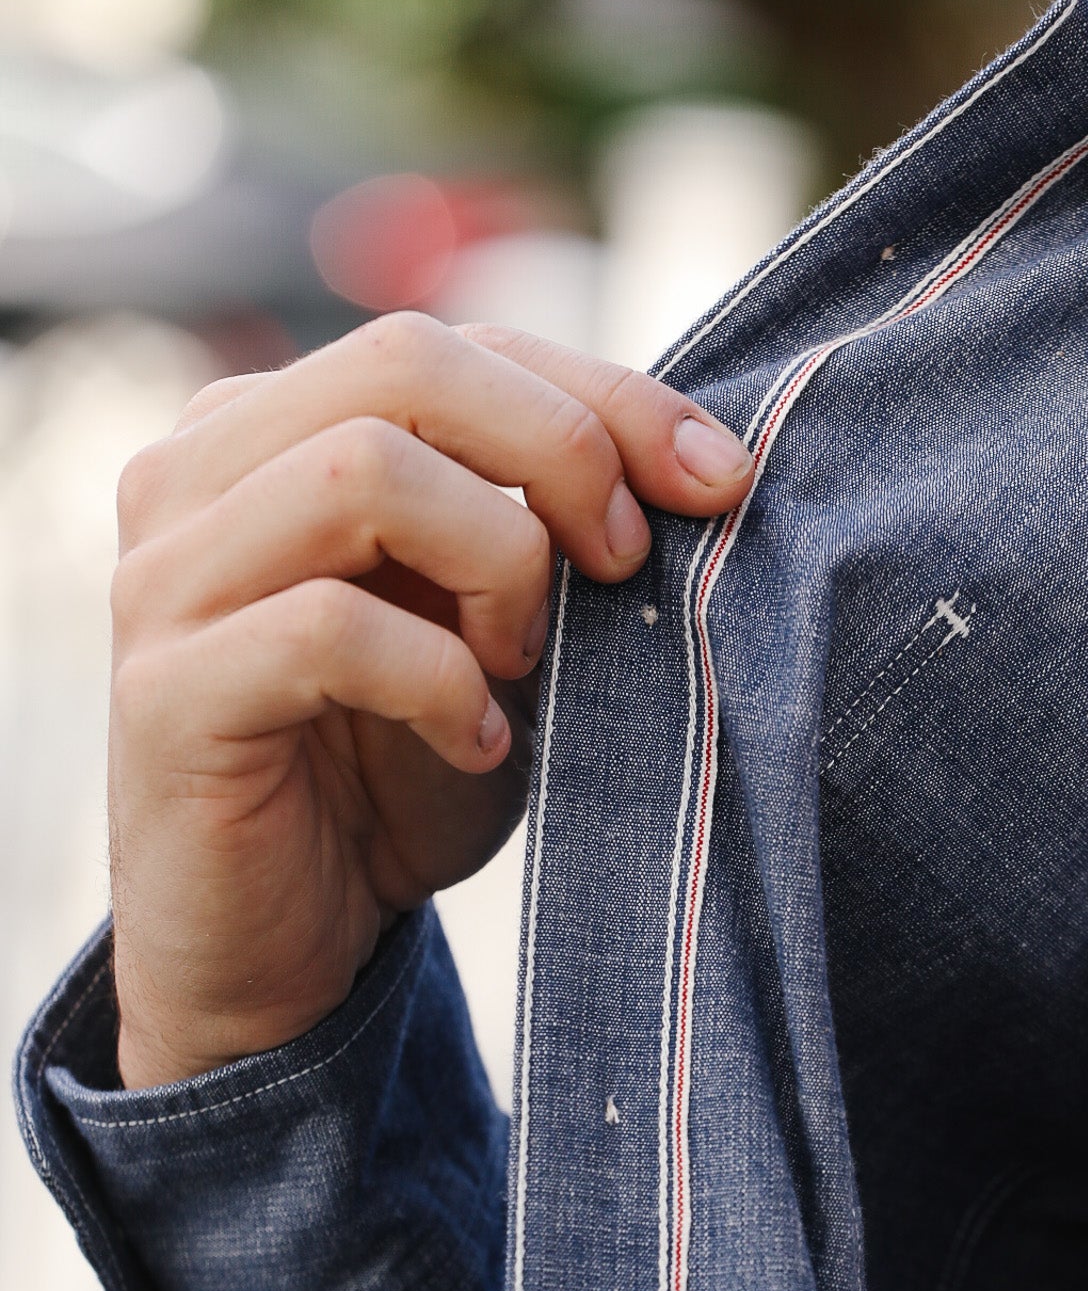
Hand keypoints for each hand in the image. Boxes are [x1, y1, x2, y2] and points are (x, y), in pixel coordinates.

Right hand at [108, 313, 752, 1087]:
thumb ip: (542, 527)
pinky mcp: (169, 692)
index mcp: (271, 431)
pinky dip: (442, 682)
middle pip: (404, 363)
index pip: (454, 345)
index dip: (604, 394)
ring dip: (496, 562)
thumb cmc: (396, 778)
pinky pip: (331, 630)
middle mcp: (198, 475)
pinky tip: (478, 744)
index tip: (717, 479)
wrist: (288, 945)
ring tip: (526, 664)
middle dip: (562, 449)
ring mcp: (167, 578)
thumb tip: (699, 461)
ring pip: (360, 472)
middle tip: (629, 562)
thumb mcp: (495, 631)